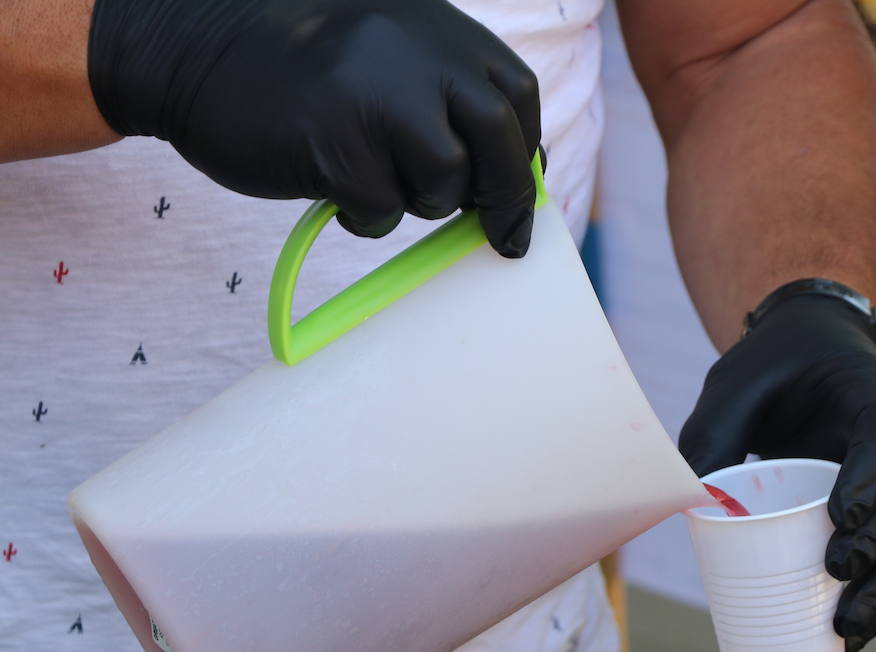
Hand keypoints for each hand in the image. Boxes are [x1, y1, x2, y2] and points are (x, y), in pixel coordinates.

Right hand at [88, 0, 539, 251]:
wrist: (190, 49)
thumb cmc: (300, 70)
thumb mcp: (387, 54)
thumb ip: (446, 96)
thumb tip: (514, 181)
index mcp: (435, 28)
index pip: (516, 95)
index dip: (523, 154)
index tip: (516, 196)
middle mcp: (414, 52)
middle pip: (497, 139)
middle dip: (503, 198)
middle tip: (499, 235)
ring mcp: (374, 94)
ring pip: (444, 180)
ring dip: (419, 201)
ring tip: (373, 181)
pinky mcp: (334, 142)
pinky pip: (381, 207)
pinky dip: (365, 215)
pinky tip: (332, 188)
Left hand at [679, 292, 875, 651]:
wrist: (807, 354)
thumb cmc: (770, 367)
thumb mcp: (734, 384)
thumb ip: (713, 434)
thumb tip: (693, 507)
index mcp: (872, 396)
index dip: (873, 479)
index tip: (841, 520)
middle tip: (837, 577)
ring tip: (846, 632)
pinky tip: (848, 639)